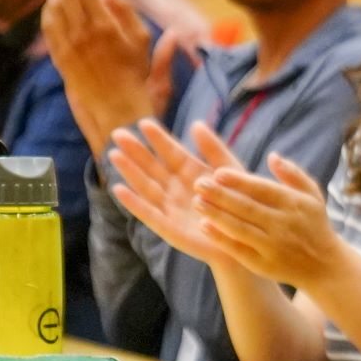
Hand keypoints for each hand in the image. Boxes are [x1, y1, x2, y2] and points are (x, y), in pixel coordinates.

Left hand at [42, 0, 161, 147]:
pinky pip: (48, 27)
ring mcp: (66, 46)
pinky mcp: (59, 57)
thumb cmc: (136, 73)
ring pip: (53, 7)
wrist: (117, 108)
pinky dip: (48, 7)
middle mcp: (80, 35)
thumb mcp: (140, 40)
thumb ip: (125, 10)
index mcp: (103, 27)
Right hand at [109, 119, 244, 267]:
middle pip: (152, 167)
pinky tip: (120, 189)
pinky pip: (149, 214)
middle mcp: (177, 188)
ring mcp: (171, 208)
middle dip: (136, 151)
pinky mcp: (169, 228)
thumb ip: (213, 148)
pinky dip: (134, 203)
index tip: (144, 122)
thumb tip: (195, 124)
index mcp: (192, 172)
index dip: (158, 138)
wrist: (246, 238)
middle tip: (118, 133)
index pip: (171, 152)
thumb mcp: (229, 171)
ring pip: (146, 187)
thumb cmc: (239, 203)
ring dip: (130, 172)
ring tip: (114, 155)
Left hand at [183, 134, 342, 287]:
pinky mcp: (264, 264)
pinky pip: (238, 250)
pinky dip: (221, 238)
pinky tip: (204, 227)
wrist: (325, 265)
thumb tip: (272, 156)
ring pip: (239, 228)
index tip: (217, 172)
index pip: (262, 189)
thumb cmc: (314, 224)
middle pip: (247, 208)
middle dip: (220, 195)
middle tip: (198, 183)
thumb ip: (293, 174)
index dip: (239, 181)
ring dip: (216, 215)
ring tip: (196, 202)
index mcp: (294, 204)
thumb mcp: (313, 195)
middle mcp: (283, 224)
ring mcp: (273, 246)